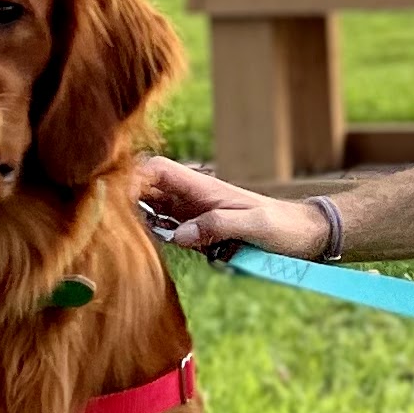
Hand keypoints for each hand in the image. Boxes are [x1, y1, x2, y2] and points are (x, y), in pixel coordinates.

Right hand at [133, 155, 331, 264]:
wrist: (304, 234)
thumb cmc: (283, 226)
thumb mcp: (253, 225)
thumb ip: (216, 227)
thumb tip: (179, 235)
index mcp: (204, 186)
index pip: (158, 169)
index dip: (133, 177)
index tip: (114, 197)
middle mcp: (194, 196)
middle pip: (148, 187)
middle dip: (126, 198)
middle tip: (108, 221)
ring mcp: (195, 211)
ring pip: (153, 206)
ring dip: (137, 216)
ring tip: (118, 233)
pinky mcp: (200, 228)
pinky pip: (168, 226)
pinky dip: (153, 231)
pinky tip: (142, 243)